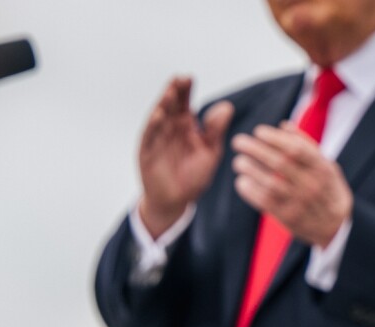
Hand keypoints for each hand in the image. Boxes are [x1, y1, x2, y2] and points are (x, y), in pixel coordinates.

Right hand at [138, 77, 233, 237]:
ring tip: (170, 92)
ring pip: (159, 118)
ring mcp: (156, 139)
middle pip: (170, 106)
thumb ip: (216, 130)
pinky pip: (150, 136)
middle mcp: (169, 128)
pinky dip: (153, 125)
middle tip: (179, 79)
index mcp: (185, 126)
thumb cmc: (193, 176)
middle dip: (174, 92)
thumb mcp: (210, 152)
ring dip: (163, 105)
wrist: (177, 201)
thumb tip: (227, 106)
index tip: (189, 78)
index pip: (184, 103)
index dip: (185, 90)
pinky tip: (159, 114)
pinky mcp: (147, 152)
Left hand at [231, 122, 352, 247]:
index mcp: (321, 168)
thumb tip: (283, 125)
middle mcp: (312, 185)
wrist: (335, 225)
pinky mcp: (288, 217)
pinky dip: (250, 190)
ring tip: (239, 162)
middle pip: (279, 163)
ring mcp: (300, 203)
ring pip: (269, 182)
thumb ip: (306, 146)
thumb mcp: (326, 165)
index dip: (274, 138)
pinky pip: (264, 201)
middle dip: (255, 149)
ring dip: (249, 169)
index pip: (295, 149)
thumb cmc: (327, 188)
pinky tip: (242, 181)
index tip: (258, 131)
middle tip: (238, 142)